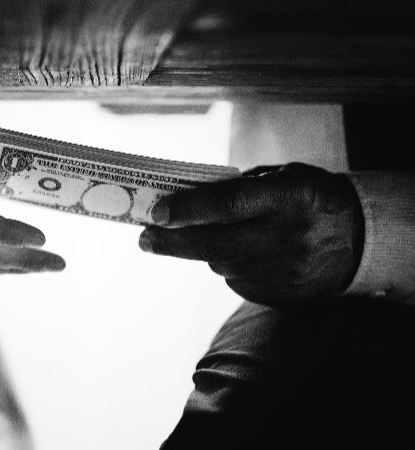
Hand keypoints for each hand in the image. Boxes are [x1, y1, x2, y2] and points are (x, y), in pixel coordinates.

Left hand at [138, 163, 363, 306]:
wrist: (360, 240)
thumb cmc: (308, 198)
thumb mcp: (282, 178)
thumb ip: (238, 188)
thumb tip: (182, 201)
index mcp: (291, 197)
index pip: (230, 205)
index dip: (189, 210)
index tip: (156, 213)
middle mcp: (289, 237)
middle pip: (215, 245)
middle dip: (172, 243)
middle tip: (144, 239)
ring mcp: (287, 271)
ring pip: (222, 264)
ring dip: (204, 251)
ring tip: (205, 236)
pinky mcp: (283, 296)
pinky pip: (237, 281)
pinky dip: (230, 266)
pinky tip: (242, 254)